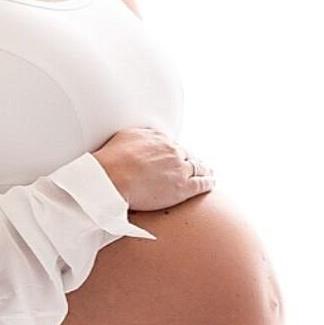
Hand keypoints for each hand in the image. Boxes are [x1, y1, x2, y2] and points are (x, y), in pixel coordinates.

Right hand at [94, 126, 214, 210]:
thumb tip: (144, 138)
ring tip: (208, 173)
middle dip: (191, 160)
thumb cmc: (112, 160)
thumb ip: (139, 137)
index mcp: (159, 139)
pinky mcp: (183, 187)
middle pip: (187, 155)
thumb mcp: (125, 137)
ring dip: (203, 170)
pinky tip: (211, 183)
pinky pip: (201, 183)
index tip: (176, 156)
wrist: (112, 178)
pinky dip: (208, 182)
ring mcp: (179, 168)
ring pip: (198, 168)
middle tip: (195, 165)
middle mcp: (172, 151)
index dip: (175, 153)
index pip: (172, 146)